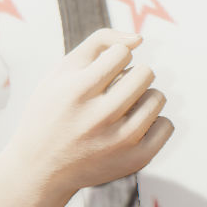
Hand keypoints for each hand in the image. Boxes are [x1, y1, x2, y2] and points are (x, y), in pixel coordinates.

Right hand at [0, 28, 171, 202]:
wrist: (40, 167)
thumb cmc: (53, 110)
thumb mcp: (62, 70)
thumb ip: (99, 42)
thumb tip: (139, 38)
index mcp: (78, 90)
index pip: (122, 52)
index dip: (114, 58)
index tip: (101, 72)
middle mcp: (99, 117)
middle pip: (145, 73)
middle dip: (134, 75)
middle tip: (116, 89)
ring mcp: (119, 141)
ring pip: (157, 98)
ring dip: (144, 97)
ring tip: (123, 108)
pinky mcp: (135, 160)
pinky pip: (166, 125)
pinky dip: (153, 123)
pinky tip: (132, 126)